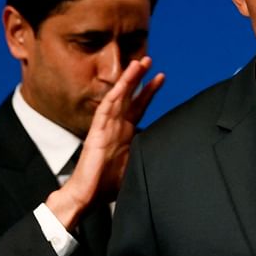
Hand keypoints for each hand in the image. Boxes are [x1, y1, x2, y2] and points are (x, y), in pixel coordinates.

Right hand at [47, 56, 164, 227]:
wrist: (87, 196)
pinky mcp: (96, 133)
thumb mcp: (136, 166)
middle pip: (129, 96)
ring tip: (138, 63)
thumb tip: (168, 152)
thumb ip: (147, 154)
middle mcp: (115, 126)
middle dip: (139, 77)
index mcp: (125, 133)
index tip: (161, 77)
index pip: (138, 106)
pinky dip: (114, 96)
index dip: (149, 91)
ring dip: (127, 80)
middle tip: (149, 59)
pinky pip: (105, 110)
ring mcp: (105, 128)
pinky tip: (122, 85)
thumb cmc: (108, 185)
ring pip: (117, 97)